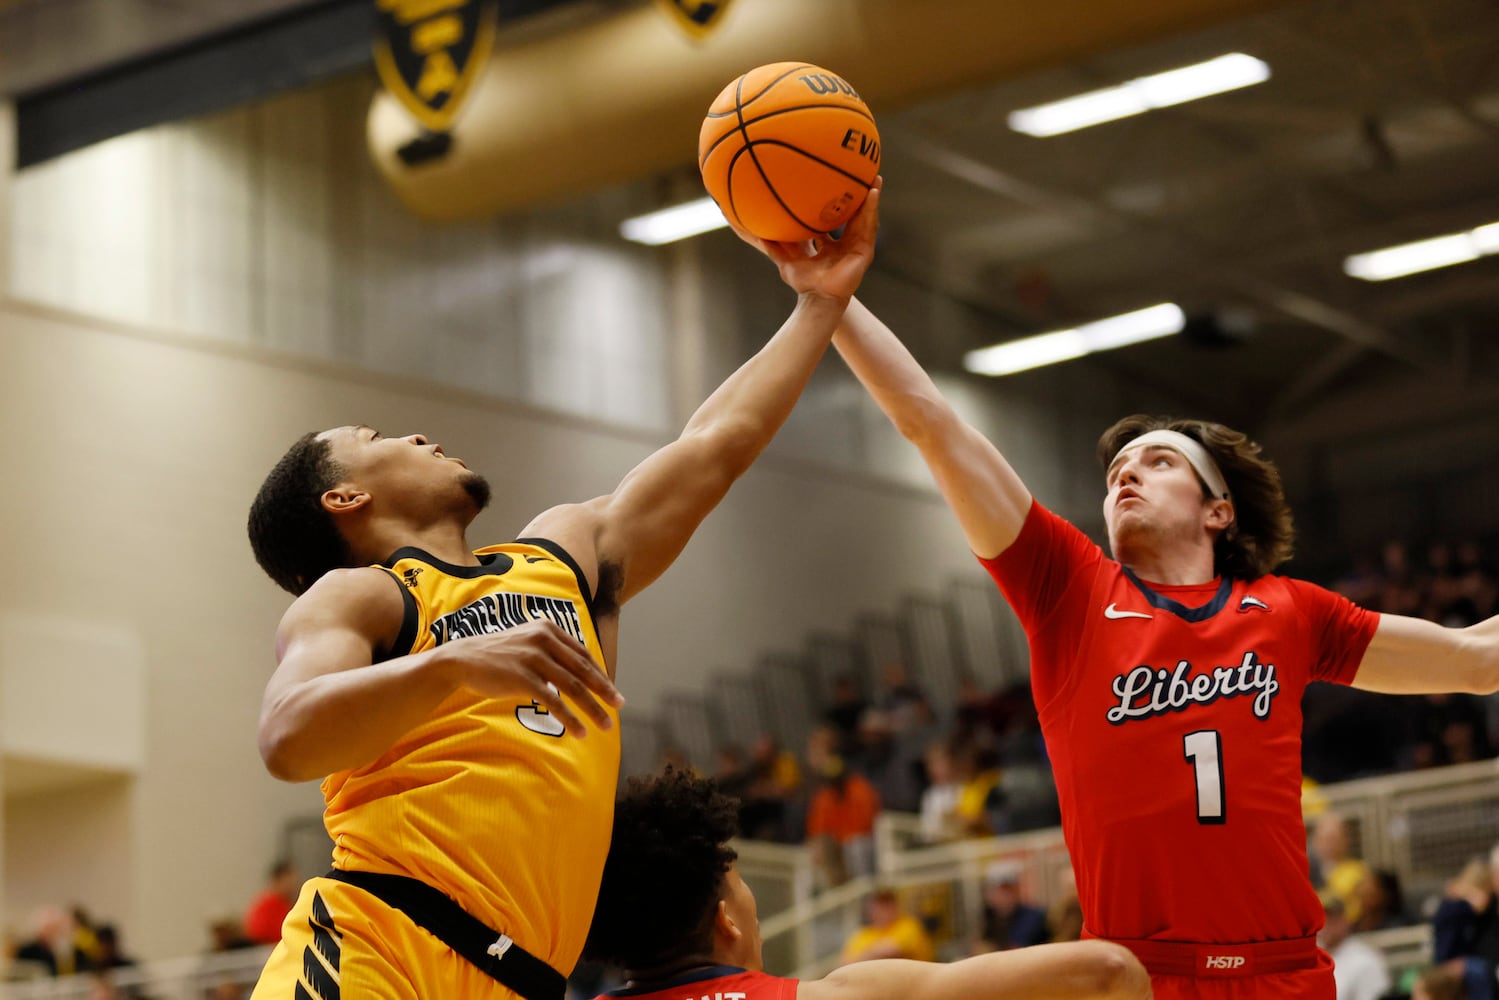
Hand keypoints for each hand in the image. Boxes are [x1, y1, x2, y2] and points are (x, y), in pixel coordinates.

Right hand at [443, 620, 622, 735]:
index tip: (611, 690)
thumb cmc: (497, 654)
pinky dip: (570, 718)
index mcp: (548, 629)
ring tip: (605, 725)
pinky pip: (554, 701)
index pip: (582, 654)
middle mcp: (544, 639)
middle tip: (620, 705)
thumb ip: (551, 651)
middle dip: (604, 690)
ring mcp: (533, 658)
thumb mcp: (527, 642)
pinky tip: (580, 731)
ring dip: (592, 708)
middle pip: (583, 669)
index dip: (599, 673)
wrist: (461, 659)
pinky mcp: (522, 677)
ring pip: (573, 686)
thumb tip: (578, 670)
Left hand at [729, 177, 880, 302]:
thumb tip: (751, 232)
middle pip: (852, 214)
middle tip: (860, 174)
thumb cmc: (803, 282)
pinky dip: (871, 209)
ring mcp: (856, 245)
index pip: (833, 219)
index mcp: (829, 243)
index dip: (834, 203)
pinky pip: (869, 226)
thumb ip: (771, 246)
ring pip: (865, 217)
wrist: (818, 298)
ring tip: (874, 177)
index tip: (831, 184)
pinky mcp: (864, 249)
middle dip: (857, 195)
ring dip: (870, 197)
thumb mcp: (785, 260)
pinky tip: (873, 192)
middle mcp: (844, 242)